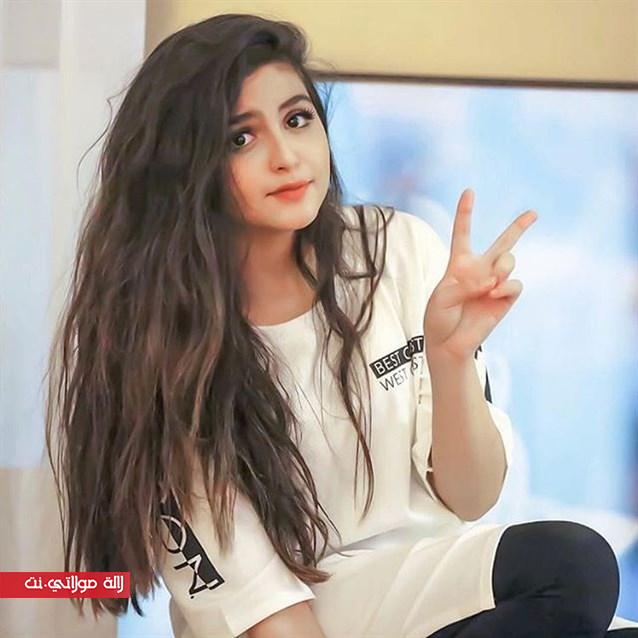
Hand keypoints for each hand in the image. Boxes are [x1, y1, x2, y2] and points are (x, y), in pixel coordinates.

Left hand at [424, 188, 537, 361]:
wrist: (448, 344)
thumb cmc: (439, 318)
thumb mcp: (442, 296)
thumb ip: (464, 282)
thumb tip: (490, 280)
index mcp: (458, 265)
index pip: (462, 234)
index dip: (465, 213)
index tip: (469, 191)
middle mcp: (480, 271)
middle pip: (502, 243)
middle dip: (519, 227)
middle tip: (533, 213)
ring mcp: (495, 284)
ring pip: (509, 259)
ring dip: (501, 266)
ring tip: (489, 283)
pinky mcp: (505, 299)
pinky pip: (514, 284)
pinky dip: (505, 286)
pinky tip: (493, 293)